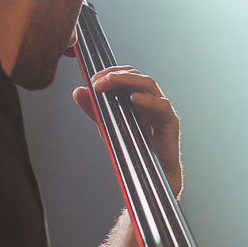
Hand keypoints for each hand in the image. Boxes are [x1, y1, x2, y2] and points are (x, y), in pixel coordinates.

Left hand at [73, 66, 182, 196]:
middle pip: (137, 75)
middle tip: (97, 81)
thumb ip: (95, 110)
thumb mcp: (109, 126)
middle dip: (116, 74)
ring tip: (110, 81)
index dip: (110, 72)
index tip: (92, 78)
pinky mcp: (169, 121)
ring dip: (128, 80)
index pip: (127, 75)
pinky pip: (160, 106)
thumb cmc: (135, 149)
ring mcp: (161, 109)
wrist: (152, 174)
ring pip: (148, 84)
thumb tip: (78, 91)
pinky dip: (147, 100)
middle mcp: (151, 99)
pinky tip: (132, 99)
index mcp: (138, 97)